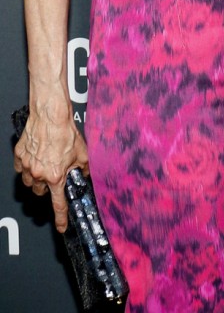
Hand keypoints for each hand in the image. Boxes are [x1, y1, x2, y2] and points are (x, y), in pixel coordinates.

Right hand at [13, 107, 88, 231]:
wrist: (50, 115)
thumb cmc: (65, 132)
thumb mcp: (82, 153)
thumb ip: (83, 168)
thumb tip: (85, 175)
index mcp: (56, 176)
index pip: (58, 204)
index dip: (60, 218)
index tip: (60, 227)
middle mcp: (39, 174)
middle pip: (42, 191)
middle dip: (48, 186)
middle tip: (55, 174)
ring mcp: (27, 166)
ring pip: (30, 181)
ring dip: (37, 177)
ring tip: (46, 163)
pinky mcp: (19, 156)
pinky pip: (21, 168)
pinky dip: (27, 166)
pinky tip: (36, 156)